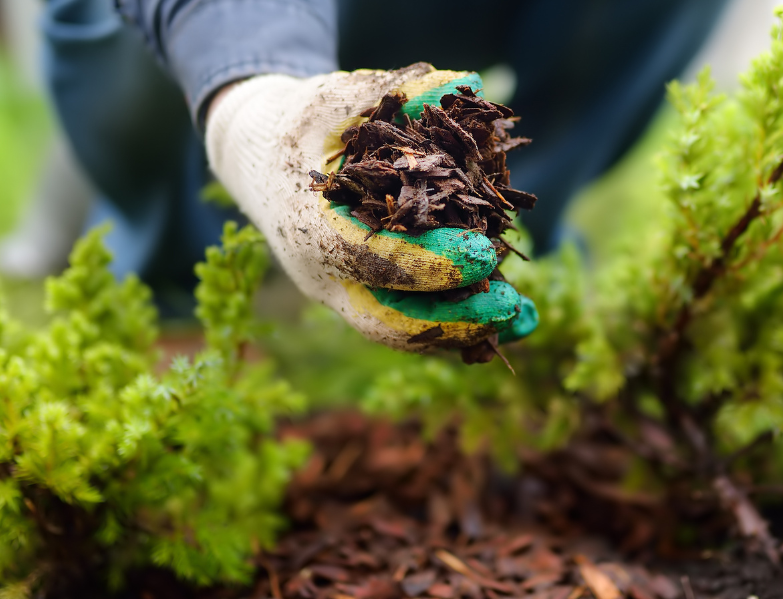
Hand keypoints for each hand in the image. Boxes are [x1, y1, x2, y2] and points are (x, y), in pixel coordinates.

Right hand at [205, 63, 536, 350]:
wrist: (257, 156)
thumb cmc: (301, 121)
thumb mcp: (340, 97)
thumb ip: (399, 90)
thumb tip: (464, 84)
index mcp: (307, 225)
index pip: (369, 258)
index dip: (430, 263)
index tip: (485, 254)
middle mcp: (321, 274)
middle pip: (388, 320)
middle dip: (452, 321)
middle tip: (510, 305)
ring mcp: (340, 293)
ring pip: (402, 331)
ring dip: (465, 331)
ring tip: (525, 320)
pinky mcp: (361, 297)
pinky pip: (411, 322)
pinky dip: (458, 324)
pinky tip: (510, 318)